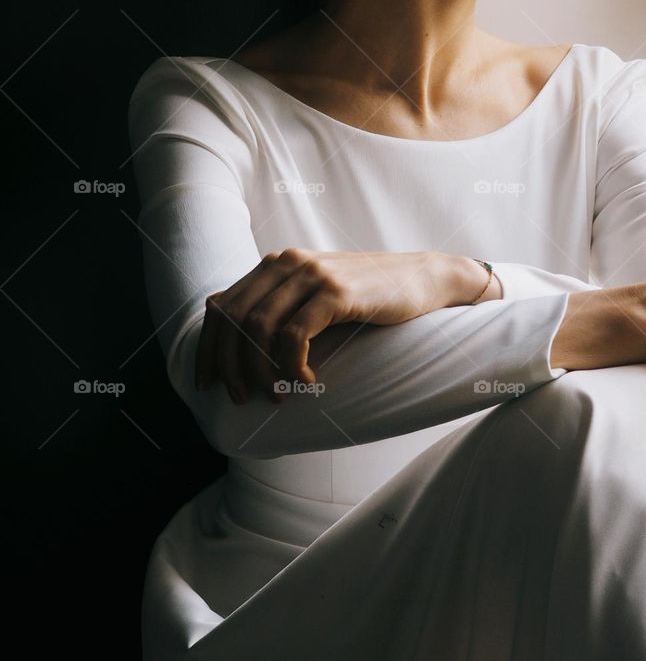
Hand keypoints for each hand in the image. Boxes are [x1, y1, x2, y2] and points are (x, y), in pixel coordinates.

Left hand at [195, 249, 455, 403]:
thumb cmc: (369, 294)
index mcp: (275, 263)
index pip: (221, 305)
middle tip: (240, 397)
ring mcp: (312, 274)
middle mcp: (287, 262)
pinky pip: (295, 335)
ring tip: (276, 396)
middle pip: (233, 318)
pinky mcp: (336, 292)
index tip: (208, 382)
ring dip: (260, 370)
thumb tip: (238, 348)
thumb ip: (282, 306)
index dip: (208, 348)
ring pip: (259, 328)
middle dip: (228, 365)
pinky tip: (307, 382)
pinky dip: (292, 366)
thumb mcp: (317, 295)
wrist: (423, 279)